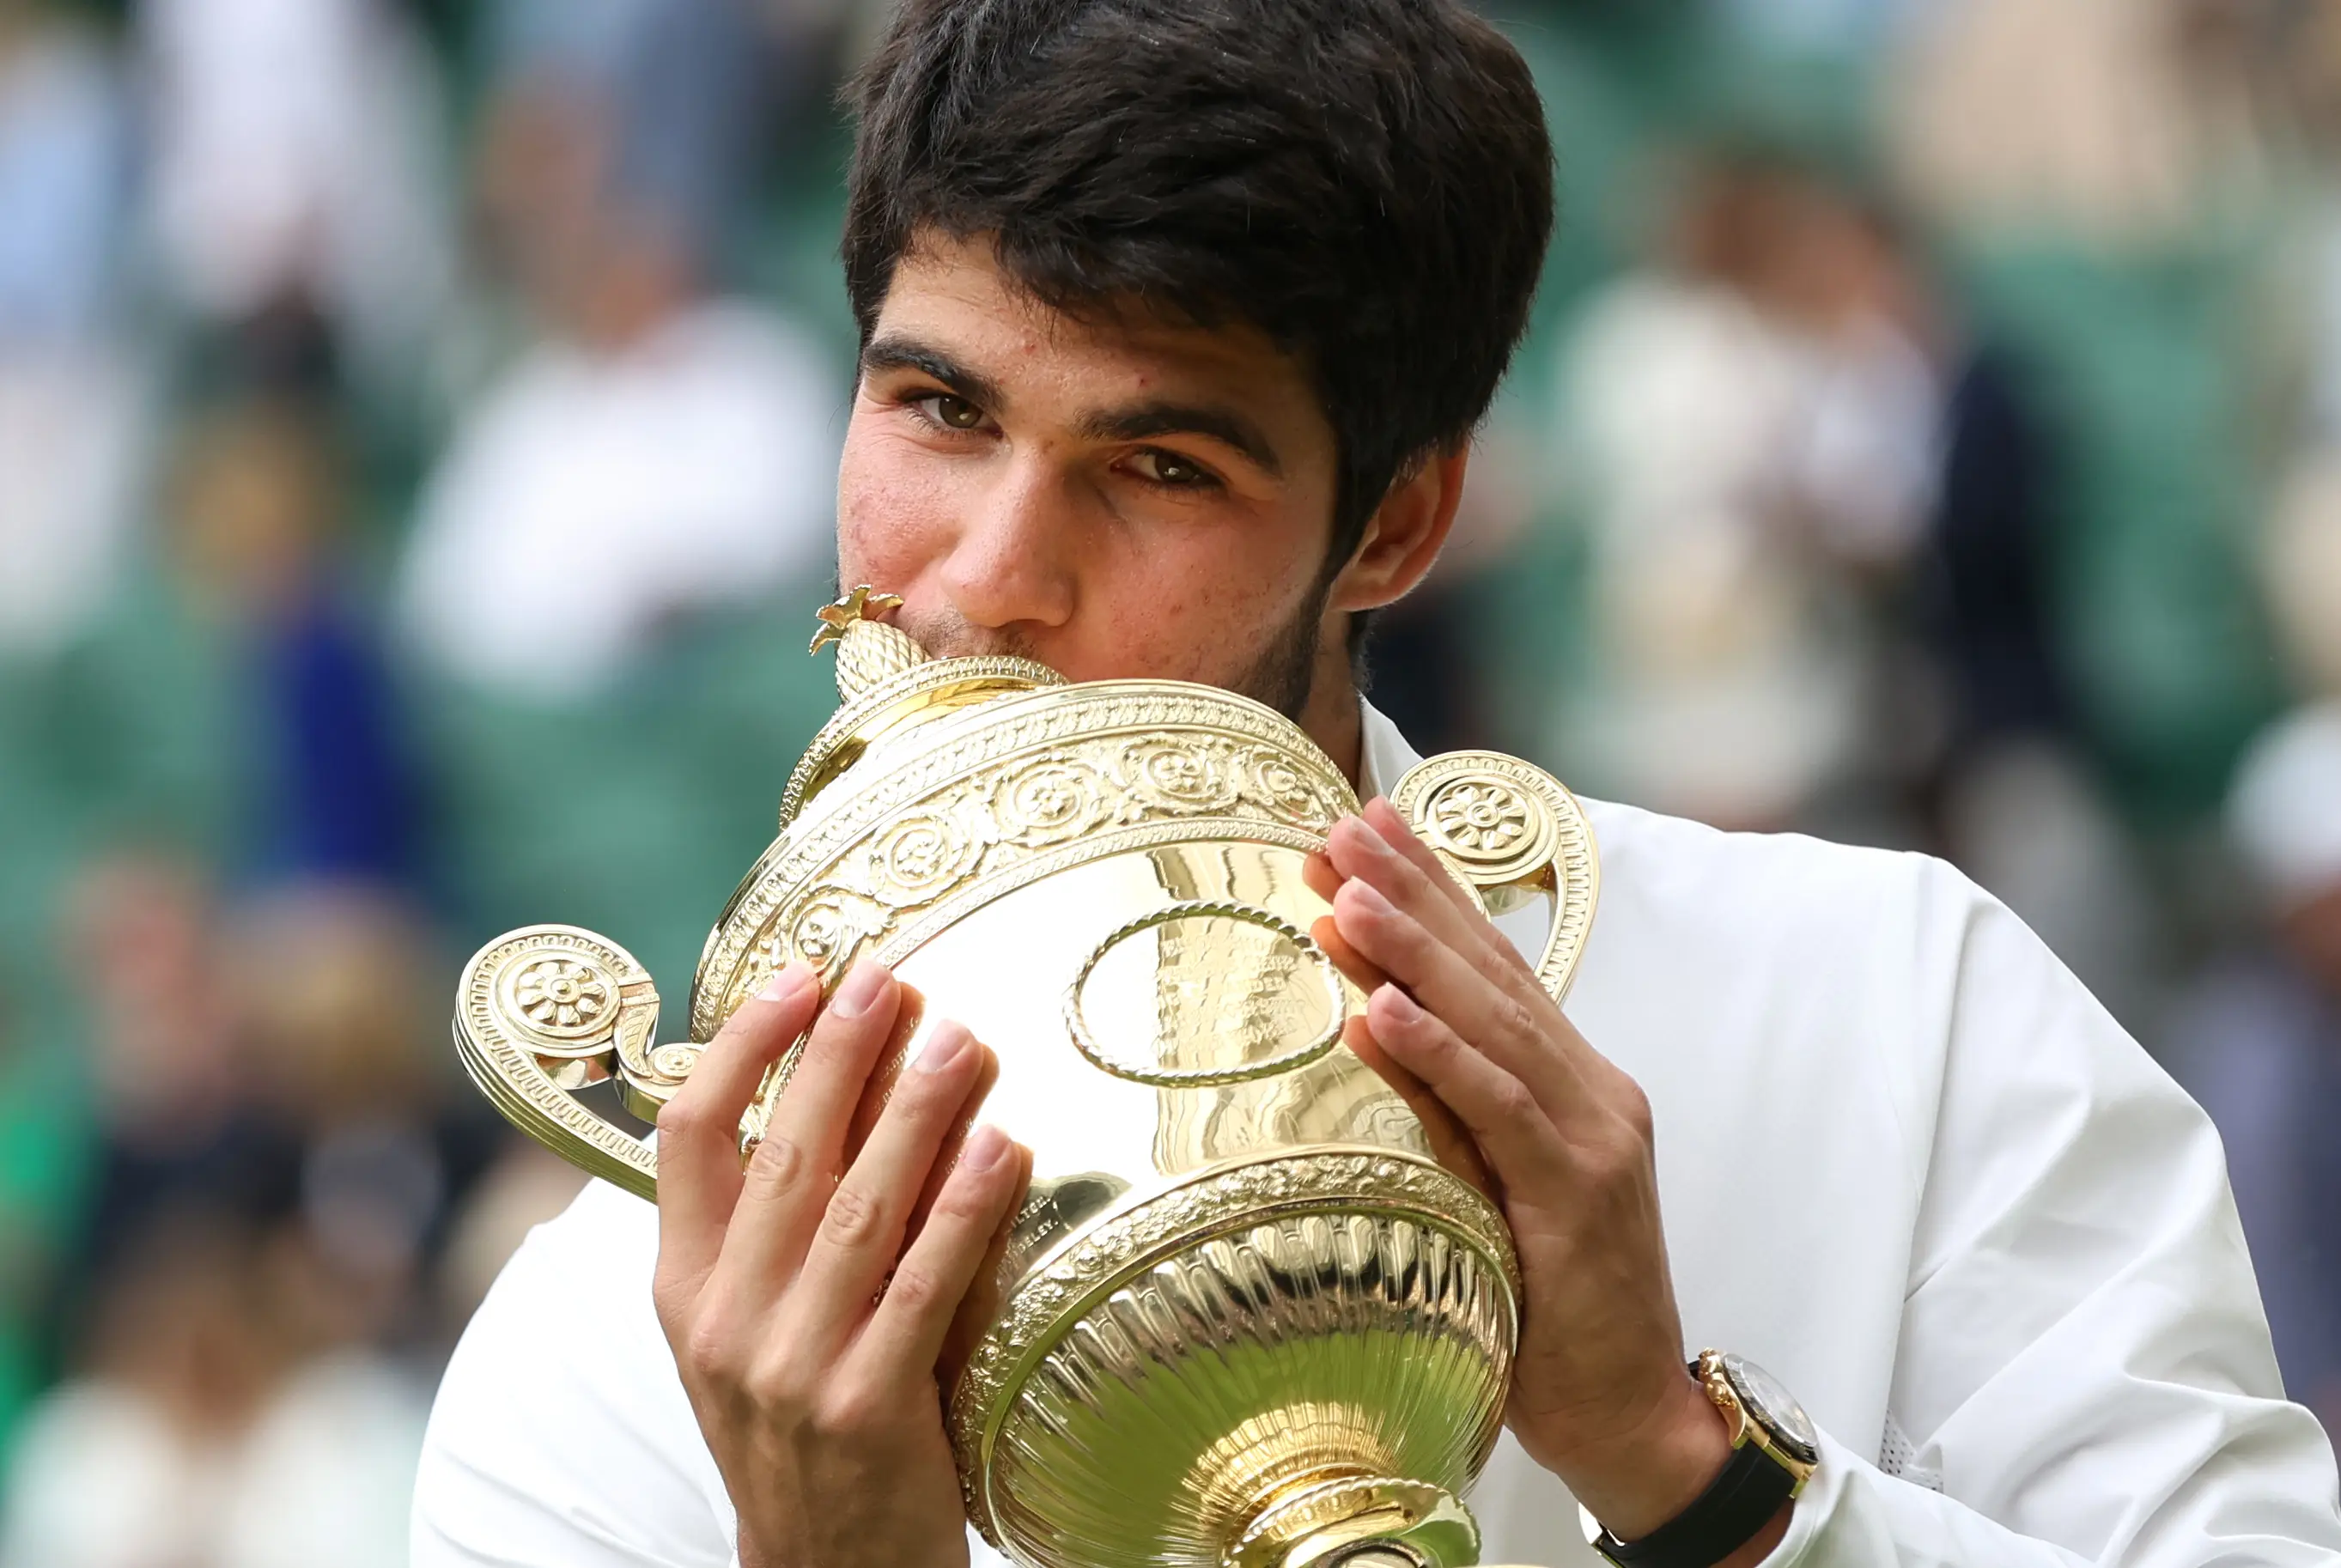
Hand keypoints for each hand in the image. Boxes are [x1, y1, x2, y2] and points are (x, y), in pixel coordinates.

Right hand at [652, 957, 1031, 1567]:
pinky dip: (963, 1210)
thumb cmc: (796, 1427)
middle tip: (889, 978)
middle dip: (838, 1055)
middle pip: (784, 1154)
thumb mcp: (745, 1328)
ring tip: (962, 1040)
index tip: (798, 976)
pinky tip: (1003, 1148)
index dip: (741, 1046)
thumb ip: (765, 1226)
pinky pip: (923, 1287)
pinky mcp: (868, 1407)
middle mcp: (725, 1319)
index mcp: (684, 1287)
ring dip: (915, 1114)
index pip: (688, 1138)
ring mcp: (792, 1366)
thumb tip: (830, 1084)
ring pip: (858, 1210)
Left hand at [1313, 802, 1784, 1558]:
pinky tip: (1382, 1008)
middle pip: (1491, 973)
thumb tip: (1367, 1038)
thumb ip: (1452, 1115)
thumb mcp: (1494, 1191)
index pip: (1493, 968)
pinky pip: (1497, 1111)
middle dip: (1414, 890)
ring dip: (1415, 950)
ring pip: (1493, 1024)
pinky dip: (1439, 1054)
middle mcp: (1592, 1094)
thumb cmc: (1552, 1310)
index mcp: (1573, 1085)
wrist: (1637, 1417)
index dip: (1432, 891)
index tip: (1365, 826)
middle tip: (1339, 824)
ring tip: (1345, 887)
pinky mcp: (1577, 1197)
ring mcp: (1592, 1140)